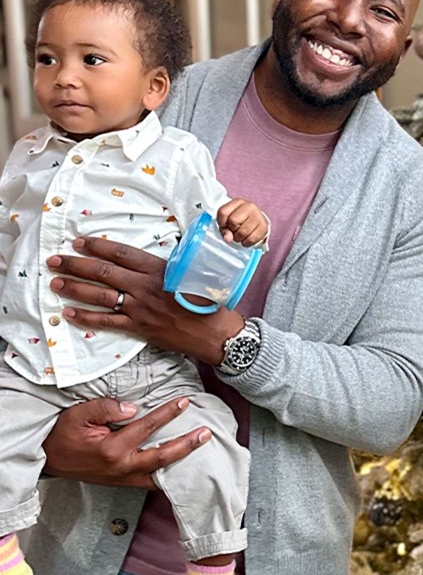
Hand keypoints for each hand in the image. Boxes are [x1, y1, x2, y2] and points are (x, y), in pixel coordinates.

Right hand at [43, 397, 210, 487]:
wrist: (46, 459)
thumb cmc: (61, 435)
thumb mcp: (78, 415)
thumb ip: (105, 408)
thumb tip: (132, 408)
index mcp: (112, 450)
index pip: (147, 428)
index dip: (167, 413)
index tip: (184, 402)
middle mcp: (121, 468)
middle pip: (162, 458)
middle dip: (187, 445)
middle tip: (206, 433)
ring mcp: (122, 479)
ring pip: (159, 475)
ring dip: (181, 462)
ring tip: (201, 450)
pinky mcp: (122, 483)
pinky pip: (150, 481)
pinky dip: (167, 475)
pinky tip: (181, 466)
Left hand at [47, 236, 243, 363]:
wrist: (215, 332)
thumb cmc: (207, 301)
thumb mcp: (189, 275)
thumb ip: (165, 267)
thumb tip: (145, 260)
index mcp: (159, 269)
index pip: (121, 253)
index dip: (97, 246)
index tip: (79, 241)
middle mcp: (146, 287)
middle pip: (104, 272)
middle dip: (76, 264)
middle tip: (55, 260)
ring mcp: (141, 308)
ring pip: (100, 295)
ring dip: (74, 288)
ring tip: (55, 282)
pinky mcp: (140, 328)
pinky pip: (107, 322)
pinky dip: (85, 317)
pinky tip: (69, 313)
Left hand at [217, 199, 269, 246]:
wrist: (256, 222)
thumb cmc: (240, 221)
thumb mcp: (227, 221)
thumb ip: (224, 229)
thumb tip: (228, 238)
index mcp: (238, 202)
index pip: (223, 212)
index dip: (221, 222)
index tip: (225, 224)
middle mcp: (249, 206)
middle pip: (233, 221)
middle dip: (232, 230)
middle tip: (235, 230)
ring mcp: (258, 216)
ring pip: (242, 232)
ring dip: (238, 238)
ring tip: (240, 235)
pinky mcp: (264, 227)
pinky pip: (251, 239)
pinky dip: (246, 243)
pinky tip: (246, 239)